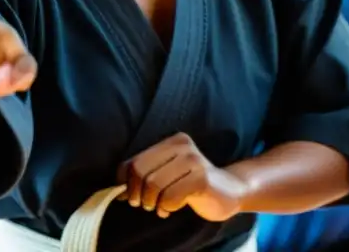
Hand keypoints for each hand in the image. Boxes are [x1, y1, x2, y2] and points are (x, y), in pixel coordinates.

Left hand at [117, 133, 245, 221]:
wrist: (230, 191)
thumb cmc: (192, 185)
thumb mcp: (167, 174)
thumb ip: (146, 175)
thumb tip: (118, 190)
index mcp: (171, 141)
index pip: (134, 161)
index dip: (125, 182)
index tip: (128, 196)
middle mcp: (182, 146)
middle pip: (141, 171)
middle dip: (137, 194)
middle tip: (144, 204)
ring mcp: (193, 160)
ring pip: (154, 185)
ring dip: (153, 203)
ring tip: (161, 206)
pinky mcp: (202, 178)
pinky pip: (170, 196)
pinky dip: (167, 207)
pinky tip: (174, 208)